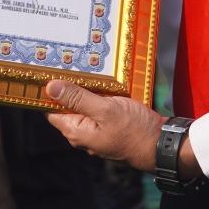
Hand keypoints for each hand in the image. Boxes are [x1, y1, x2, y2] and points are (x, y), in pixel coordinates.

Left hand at [44, 80, 174, 173]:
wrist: (160, 144)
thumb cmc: (134, 129)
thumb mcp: (105, 109)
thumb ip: (77, 98)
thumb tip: (50, 88)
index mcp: (75, 131)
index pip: (51, 110)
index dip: (48, 92)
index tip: (48, 72)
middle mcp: (82, 134)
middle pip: (67, 107)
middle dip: (68, 88)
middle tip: (69, 64)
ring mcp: (95, 132)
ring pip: (83, 107)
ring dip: (85, 90)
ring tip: (86, 69)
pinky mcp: (108, 128)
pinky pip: (96, 110)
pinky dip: (98, 97)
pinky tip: (103, 84)